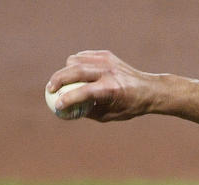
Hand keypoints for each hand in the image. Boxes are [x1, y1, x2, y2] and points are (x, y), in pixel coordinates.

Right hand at [45, 50, 160, 121]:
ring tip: (63, 83)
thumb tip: (65, 108)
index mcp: (111, 89)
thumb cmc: (129, 106)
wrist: (149, 89)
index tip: (57, 105)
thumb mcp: (109, 115)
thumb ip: (87, 111)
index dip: (68, 99)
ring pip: (75, 60)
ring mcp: (107, 60)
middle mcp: (108, 72)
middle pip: (75, 71)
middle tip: (49, 90)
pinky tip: (74, 74)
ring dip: (65, 71)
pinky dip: (74, 64)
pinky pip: (82, 57)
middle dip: (57, 80)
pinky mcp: (106, 54)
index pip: (83, 92)